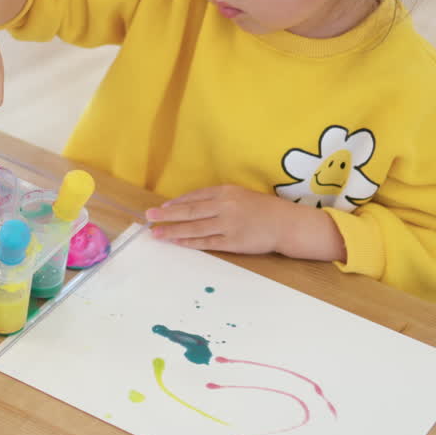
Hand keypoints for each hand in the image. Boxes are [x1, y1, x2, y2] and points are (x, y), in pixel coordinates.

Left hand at [145, 185, 346, 260]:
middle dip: (166, 214)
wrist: (287, 224)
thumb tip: (191, 206)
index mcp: (226, 192)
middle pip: (189, 211)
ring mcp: (228, 225)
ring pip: (194, 228)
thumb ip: (217, 199)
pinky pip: (206, 242)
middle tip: (149, 216)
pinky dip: (189, 242)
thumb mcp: (240, 196)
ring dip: (173, 230)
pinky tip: (177, 242)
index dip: (176, 203)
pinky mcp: (233, 242)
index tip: (162, 208)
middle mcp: (225, 206)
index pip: (195, 197)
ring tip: (157, 232)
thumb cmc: (263, 210)